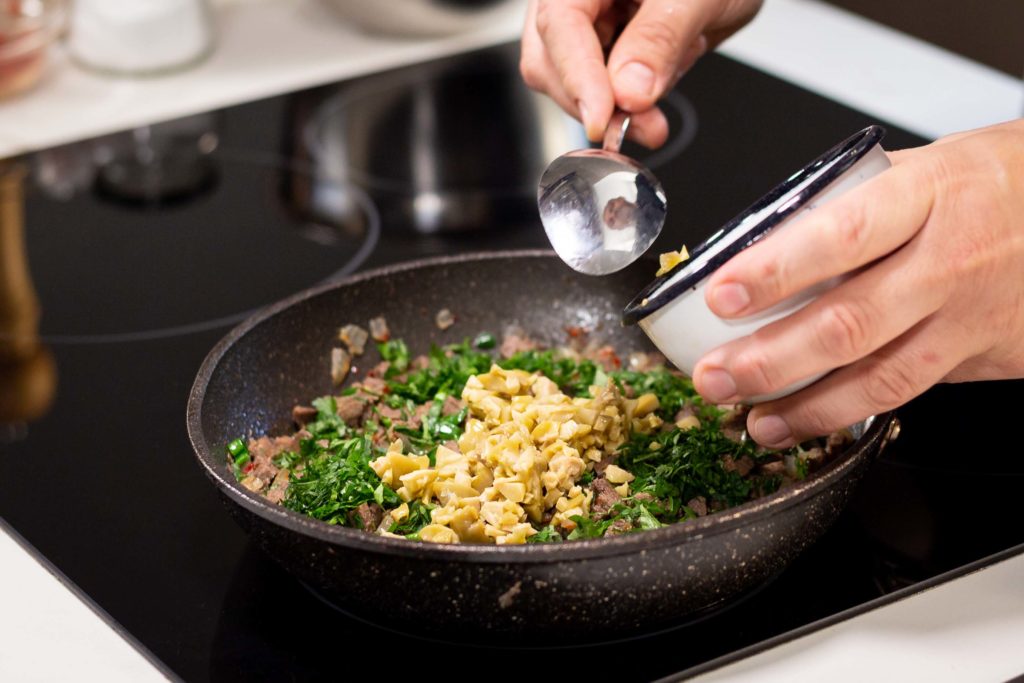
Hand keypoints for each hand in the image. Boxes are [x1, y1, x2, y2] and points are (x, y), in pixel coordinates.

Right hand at [520, 0, 761, 146]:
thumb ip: (661, 37)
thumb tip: (629, 90)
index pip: (560, 24)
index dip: (577, 76)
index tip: (601, 119)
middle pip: (551, 59)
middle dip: (596, 102)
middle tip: (645, 125)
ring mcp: (587, 20)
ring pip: (570, 82)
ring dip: (615, 108)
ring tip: (659, 107)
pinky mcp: (604, 44)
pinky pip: (599, 87)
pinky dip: (628, 103)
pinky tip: (658, 89)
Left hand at [690, 119, 1023, 446]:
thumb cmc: (990, 183)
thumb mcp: (921, 170)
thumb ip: (847, 205)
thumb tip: (759, 247)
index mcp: (925, 195)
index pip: (841, 235)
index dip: (776, 270)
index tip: (721, 294)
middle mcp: (948, 260)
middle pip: (849, 322)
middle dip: (769, 359)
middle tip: (713, 376)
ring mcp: (969, 316)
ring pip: (879, 376)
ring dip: (805, 407)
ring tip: (752, 418)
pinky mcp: (985, 357)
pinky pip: (909, 391)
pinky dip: (850, 413)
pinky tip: (808, 420)